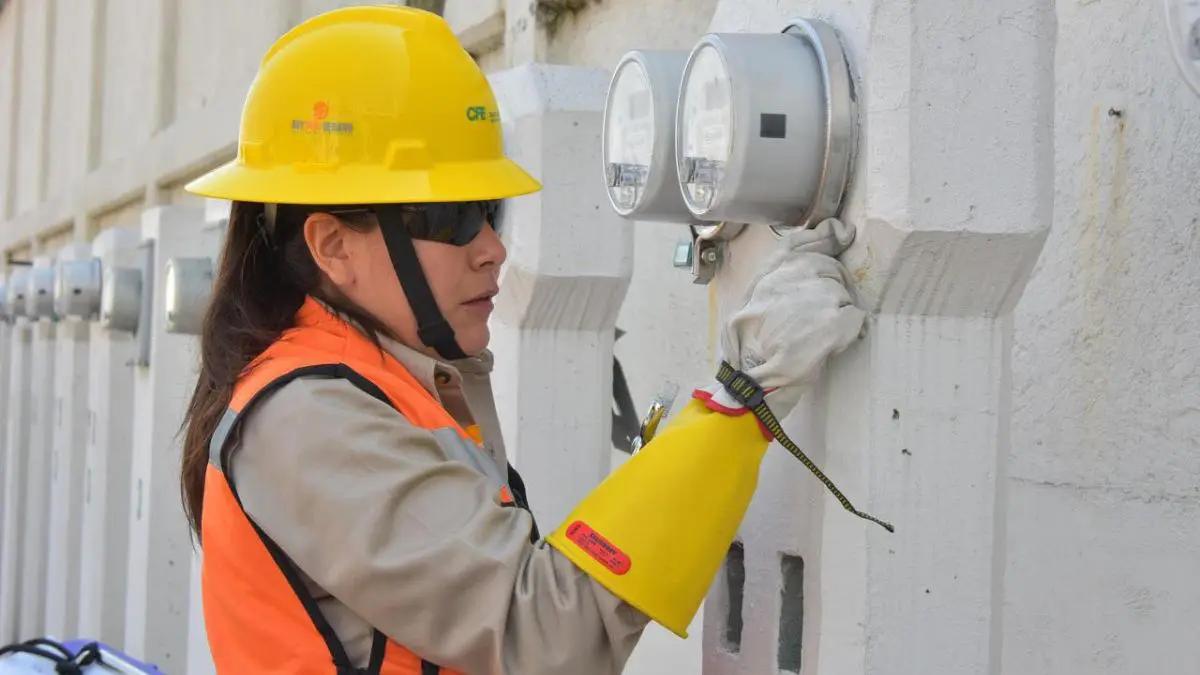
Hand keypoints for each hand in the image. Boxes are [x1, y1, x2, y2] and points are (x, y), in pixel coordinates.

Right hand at [702, 219, 865, 418]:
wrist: (751, 380)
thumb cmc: (747, 345)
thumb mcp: (750, 300)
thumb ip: (779, 273)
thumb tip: (822, 240)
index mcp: (772, 272)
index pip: (805, 240)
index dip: (827, 237)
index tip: (842, 235)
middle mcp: (795, 277)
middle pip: (831, 269)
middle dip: (832, 289)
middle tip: (819, 314)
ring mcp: (817, 298)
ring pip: (844, 294)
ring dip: (837, 312)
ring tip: (817, 333)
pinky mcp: (833, 323)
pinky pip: (855, 317)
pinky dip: (849, 331)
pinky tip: (831, 342)